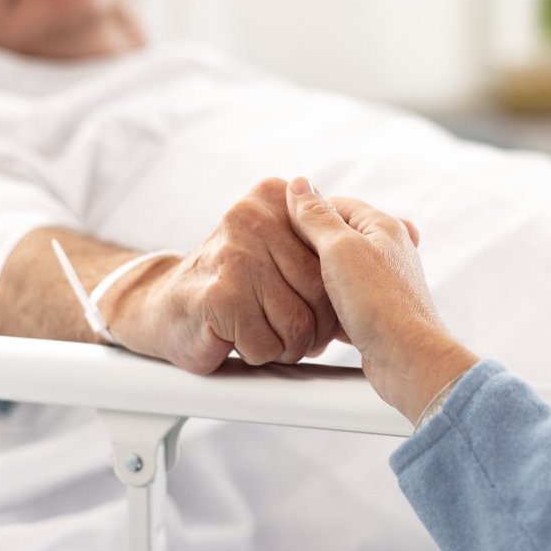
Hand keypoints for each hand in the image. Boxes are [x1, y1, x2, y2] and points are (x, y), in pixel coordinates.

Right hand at [109, 178, 338, 373]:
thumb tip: (390, 219)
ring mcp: (236, 254)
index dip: (331, 291)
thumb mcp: (279, 244)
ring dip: (285, 346)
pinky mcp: (220, 295)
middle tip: (290, 330)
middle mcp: (254, 216)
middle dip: (312, 326)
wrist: (160, 311)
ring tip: (262, 332)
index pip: (334, 252)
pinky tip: (236, 339)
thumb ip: (323, 230)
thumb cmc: (231, 284)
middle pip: (320, 291)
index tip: (310, 301)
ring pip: (297, 323)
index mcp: (275, 196)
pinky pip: (266, 344)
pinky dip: (258, 354)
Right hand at [285, 177, 478, 423]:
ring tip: (292, 287)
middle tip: (279, 257)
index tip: (278, 225)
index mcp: (382, 226)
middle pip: (335, 238)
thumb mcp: (340, 250)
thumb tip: (298, 184)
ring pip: (336, 272)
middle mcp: (385, 251)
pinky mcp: (374, 312)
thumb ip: (316, 217)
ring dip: (314, 280)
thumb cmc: (380, 303)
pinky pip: (342, 300)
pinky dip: (325, 306)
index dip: (304, 213)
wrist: (408, 360)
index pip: (334, 204)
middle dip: (307, 248)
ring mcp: (381, 283)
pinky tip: (309, 315)